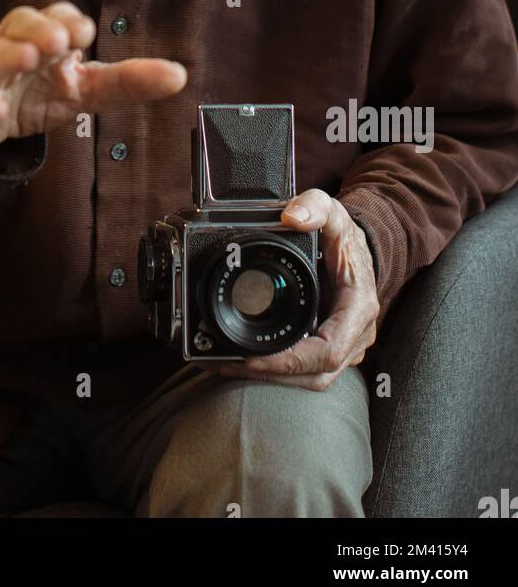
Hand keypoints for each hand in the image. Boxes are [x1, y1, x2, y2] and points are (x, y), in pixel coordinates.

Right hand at [0, 0, 186, 157]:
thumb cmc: (39, 93)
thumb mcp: (86, 90)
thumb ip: (127, 83)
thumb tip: (181, 75)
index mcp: (45, 37)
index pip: (56, 16)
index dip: (69, 22)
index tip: (84, 34)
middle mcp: (12, 44)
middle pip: (19, 23)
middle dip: (38, 28)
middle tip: (59, 41)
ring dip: (8, 53)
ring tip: (27, 60)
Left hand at [191, 189, 378, 390]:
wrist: (360, 250)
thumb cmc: (347, 237)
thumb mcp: (334, 214)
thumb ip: (315, 207)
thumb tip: (292, 216)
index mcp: (358, 310)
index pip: (328, 353)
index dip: (291, 362)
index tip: (253, 357)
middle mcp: (355, 336)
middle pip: (315, 376)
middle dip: (270, 375)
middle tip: (227, 364)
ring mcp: (345, 347)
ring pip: (309, 379)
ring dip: (270, 377)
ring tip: (227, 365)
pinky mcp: (330, 349)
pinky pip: (305, 371)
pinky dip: (276, 370)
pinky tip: (244, 361)